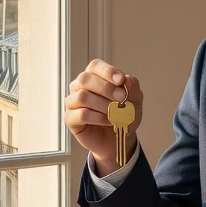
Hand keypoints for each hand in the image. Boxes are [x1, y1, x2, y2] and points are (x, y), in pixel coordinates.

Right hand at [64, 60, 143, 174]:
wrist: (118, 140)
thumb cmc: (123, 116)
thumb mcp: (135, 102)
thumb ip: (133, 89)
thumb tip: (127, 79)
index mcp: (94, 77)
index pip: (94, 66)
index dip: (107, 71)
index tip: (120, 80)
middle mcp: (79, 87)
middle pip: (85, 79)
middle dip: (106, 88)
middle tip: (121, 99)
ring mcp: (72, 102)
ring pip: (82, 96)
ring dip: (103, 105)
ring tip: (115, 113)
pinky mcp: (70, 118)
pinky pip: (81, 114)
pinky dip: (98, 118)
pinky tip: (108, 121)